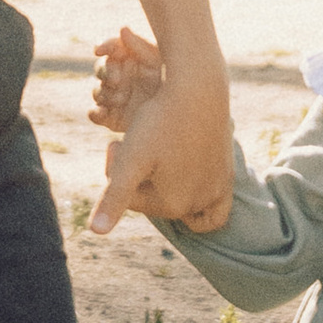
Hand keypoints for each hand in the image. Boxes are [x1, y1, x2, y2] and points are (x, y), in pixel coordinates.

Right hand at [88, 22, 161, 135]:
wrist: (182, 112)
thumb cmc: (172, 80)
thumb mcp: (159, 60)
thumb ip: (140, 45)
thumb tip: (122, 29)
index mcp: (128, 58)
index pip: (110, 49)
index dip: (104, 47)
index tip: (100, 50)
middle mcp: (119, 76)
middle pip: (101, 69)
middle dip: (106, 73)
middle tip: (118, 80)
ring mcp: (115, 97)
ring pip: (98, 92)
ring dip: (105, 94)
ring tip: (122, 99)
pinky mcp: (113, 117)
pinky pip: (96, 115)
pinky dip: (95, 114)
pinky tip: (102, 112)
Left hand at [90, 48, 233, 237]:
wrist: (199, 90)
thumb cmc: (160, 122)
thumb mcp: (131, 159)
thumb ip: (114, 198)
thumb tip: (95, 233)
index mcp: (172, 205)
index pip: (130, 198)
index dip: (116, 169)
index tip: (115, 141)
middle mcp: (198, 204)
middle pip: (155, 197)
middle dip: (140, 174)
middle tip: (133, 140)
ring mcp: (216, 190)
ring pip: (179, 197)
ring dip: (163, 179)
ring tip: (155, 151)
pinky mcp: (227, 175)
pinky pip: (213, 204)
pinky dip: (197, 196)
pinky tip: (186, 176)